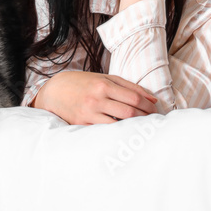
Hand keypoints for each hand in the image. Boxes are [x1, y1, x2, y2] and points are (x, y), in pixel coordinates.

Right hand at [31, 71, 158, 124]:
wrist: (54, 91)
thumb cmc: (83, 83)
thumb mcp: (105, 78)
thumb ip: (129, 86)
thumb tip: (152, 98)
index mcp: (104, 85)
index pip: (133, 98)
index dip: (148, 106)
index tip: (155, 111)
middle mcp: (97, 99)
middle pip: (129, 112)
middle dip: (145, 118)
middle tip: (153, 121)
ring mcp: (89, 113)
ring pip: (118, 124)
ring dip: (134, 127)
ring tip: (142, 128)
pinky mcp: (82, 125)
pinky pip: (105, 131)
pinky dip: (118, 132)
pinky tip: (125, 133)